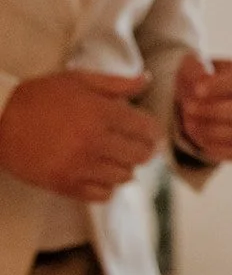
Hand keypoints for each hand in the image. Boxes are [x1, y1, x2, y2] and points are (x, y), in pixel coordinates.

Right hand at [0, 70, 161, 201]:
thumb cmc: (38, 97)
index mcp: (100, 113)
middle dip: (142, 149)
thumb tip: (147, 80)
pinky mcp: (65, 185)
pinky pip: (103, 194)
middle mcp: (94, 142)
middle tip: (133, 145)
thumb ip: (116, 83)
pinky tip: (97, 173)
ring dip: (124, 167)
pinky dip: (106, 186)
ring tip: (112, 157)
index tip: (146, 130)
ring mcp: (80, 166)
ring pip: (125, 177)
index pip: (146, 129)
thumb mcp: (77, 80)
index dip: (151, 130)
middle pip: (140, 156)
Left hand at [174, 54, 231, 163]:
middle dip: (213, 110)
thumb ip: (195, 67)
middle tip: (188, 108)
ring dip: (210, 129)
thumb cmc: (199, 79)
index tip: (197, 90)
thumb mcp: (192, 66)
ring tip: (188, 123)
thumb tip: (202, 78)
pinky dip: (214, 147)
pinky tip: (197, 137)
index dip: (221, 86)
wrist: (196, 102)